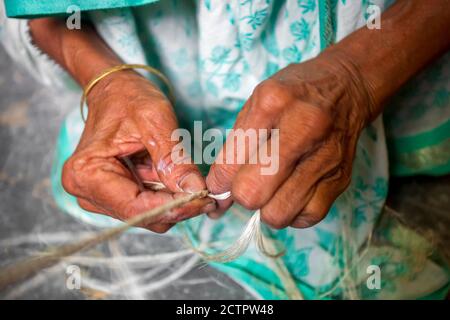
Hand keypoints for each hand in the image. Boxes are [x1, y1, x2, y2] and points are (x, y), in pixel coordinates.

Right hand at [62, 71, 214, 231]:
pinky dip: (168, 196)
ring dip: (174, 201)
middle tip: (207, 192)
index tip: (204, 200)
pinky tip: (179, 179)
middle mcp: (87, 192)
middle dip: (177, 206)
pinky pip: (148, 205)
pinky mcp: (114, 196)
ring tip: (194, 182)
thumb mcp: (154, 121)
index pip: (136, 207)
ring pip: (148, 214)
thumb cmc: (127, 98)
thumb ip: (173, 159)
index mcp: (86, 174)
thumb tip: (194, 190)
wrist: (114, 91)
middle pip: (142, 215)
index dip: (173, 207)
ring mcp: (99, 197)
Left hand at [206, 52, 374, 228]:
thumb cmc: (293, 95)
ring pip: (278, 213)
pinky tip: (292, 192)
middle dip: (242, 195)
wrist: (346, 87)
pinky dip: (293, 212)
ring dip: (267, 207)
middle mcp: (304, 128)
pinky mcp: (341, 178)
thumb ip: (234, 148)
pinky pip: (306, 217)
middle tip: (248, 183)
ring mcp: (326, 156)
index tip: (220, 185)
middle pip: (253, 193)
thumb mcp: (256, 104)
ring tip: (272, 188)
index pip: (231, 163)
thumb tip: (218, 194)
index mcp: (272, 102)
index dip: (218, 183)